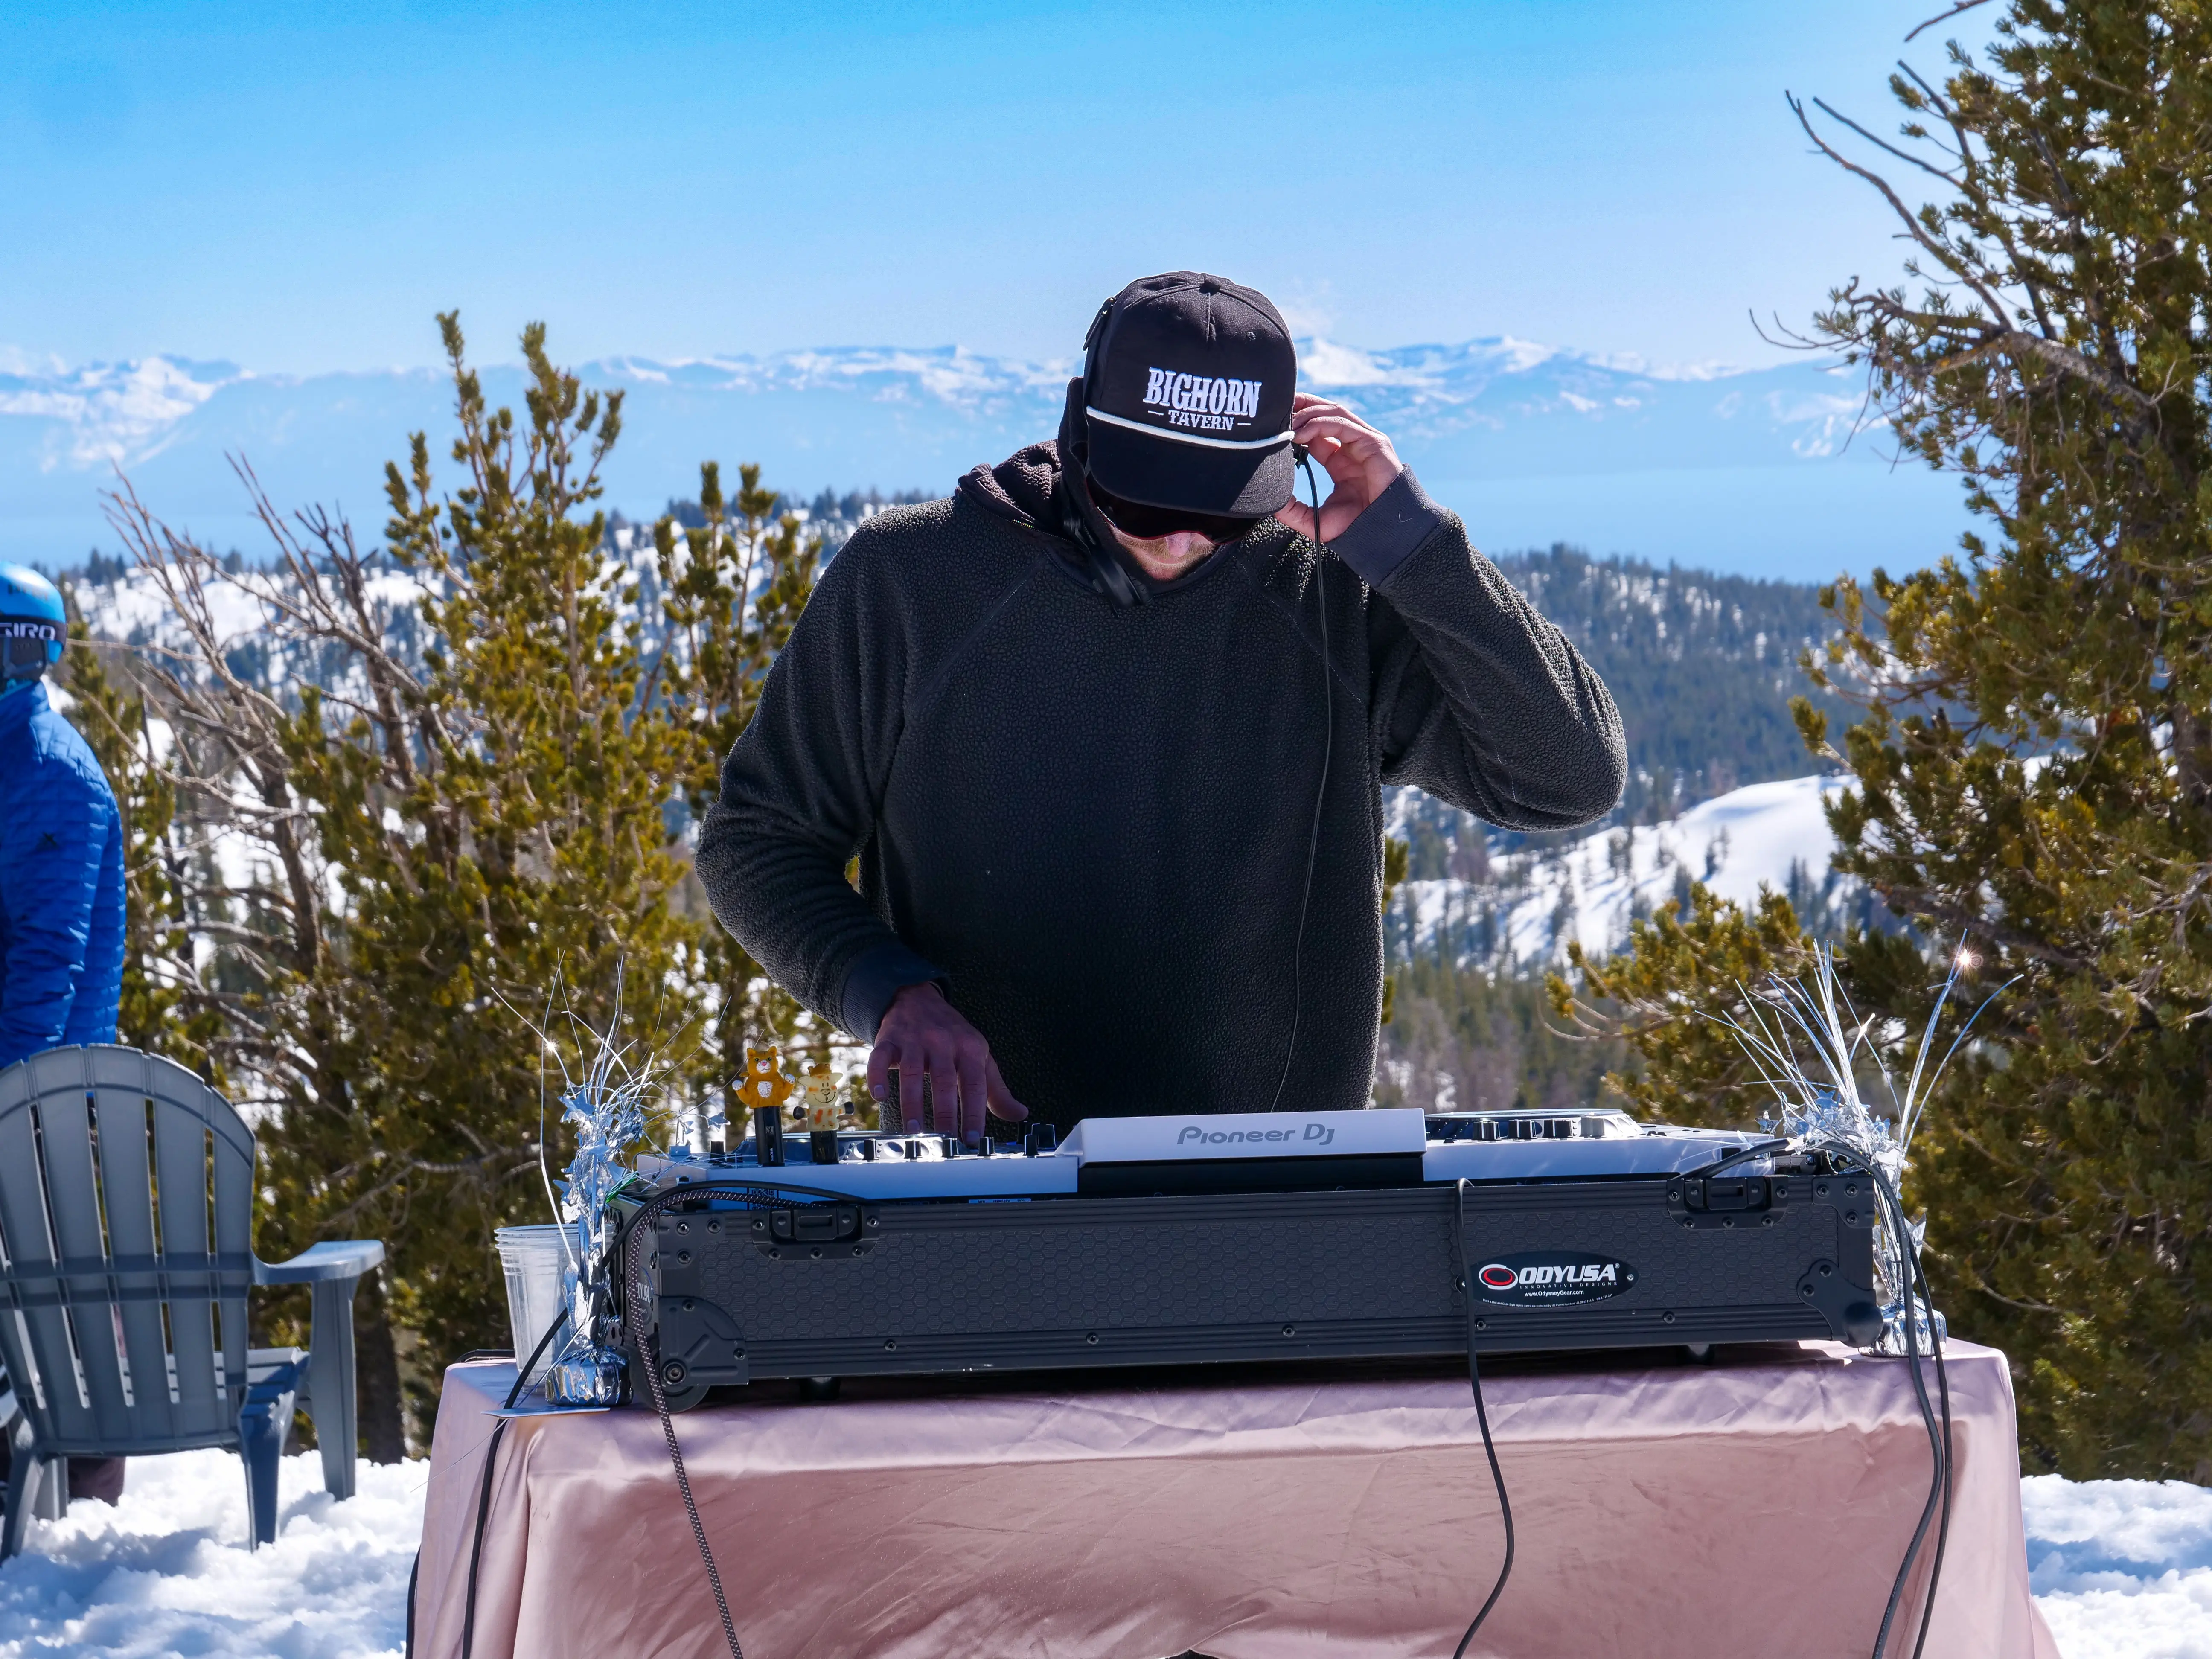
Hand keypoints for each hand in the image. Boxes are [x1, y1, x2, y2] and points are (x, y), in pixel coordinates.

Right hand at [866, 982, 1028, 1143]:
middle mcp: (943, 1042)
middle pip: (944, 1080)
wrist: (918, 998)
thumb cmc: (952, 1036)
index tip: (972, 1139)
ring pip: (911, 1072)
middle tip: (943, 1141)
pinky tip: (879, 1097)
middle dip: (944, 1113)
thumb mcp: (979, 1056)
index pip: (975, 1084)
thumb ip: (997, 1089)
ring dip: (912, 1103)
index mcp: (969, 1048)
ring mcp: (914, 1040)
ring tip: (913, 1130)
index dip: (974, 1112)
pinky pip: (879, 1058)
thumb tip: (1020, 1114)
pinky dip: (877, 1077)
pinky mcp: (889, 1040)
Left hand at [1278, 394, 1404, 543]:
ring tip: (1287, 423)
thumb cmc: (1355, 528)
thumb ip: (1292, 511)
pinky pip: (1343, 424)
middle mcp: (1352, 446)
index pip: (1317, 429)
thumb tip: (1269, 501)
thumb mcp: (1314, 520)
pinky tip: (1301, 433)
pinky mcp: (1374, 443)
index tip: (1275, 425)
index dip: (1297, 421)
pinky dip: (1319, 423)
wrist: (1381, 535)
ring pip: (1334, 413)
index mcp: (1339, 460)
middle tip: (1279, 407)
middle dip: (1302, 405)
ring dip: (1308, 413)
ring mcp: (1364, 442)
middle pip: (1325, 413)